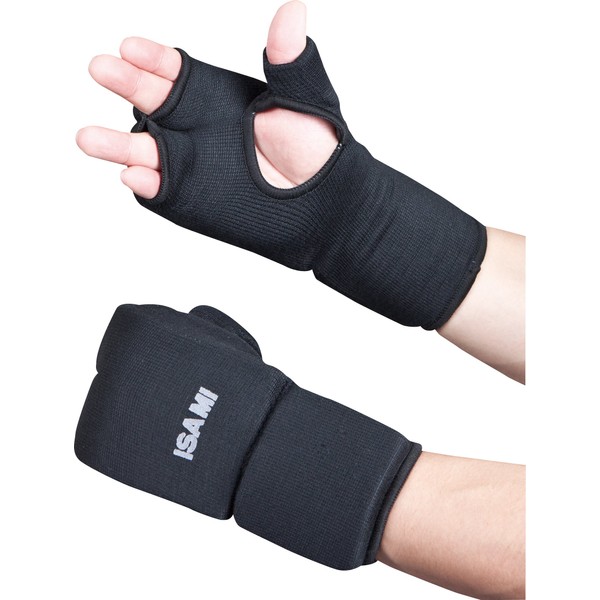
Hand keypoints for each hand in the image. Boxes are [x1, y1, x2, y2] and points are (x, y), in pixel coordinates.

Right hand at [76, 0, 337, 198]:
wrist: (324, 203)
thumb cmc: (317, 148)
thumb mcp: (304, 99)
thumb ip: (288, 62)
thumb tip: (292, 10)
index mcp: (216, 96)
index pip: (175, 72)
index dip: (151, 59)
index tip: (130, 46)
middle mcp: (195, 127)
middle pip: (149, 103)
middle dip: (124, 85)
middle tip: (101, 68)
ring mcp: (189, 164)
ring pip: (143, 150)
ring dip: (115, 144)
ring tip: (88, 138)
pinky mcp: (190, 198)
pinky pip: (160, 190)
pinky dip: (144, 184)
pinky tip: (132, 176)